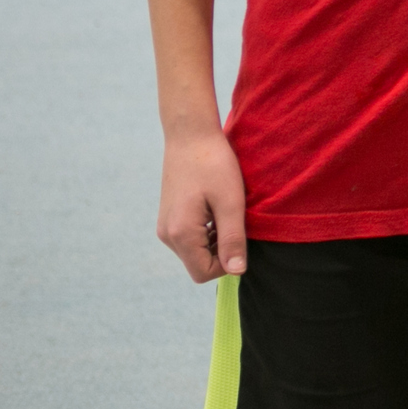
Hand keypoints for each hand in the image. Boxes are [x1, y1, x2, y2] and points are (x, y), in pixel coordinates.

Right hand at [156, 123, 248, 281]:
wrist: (190, 135)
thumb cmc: (214, 165)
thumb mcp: (231, 202)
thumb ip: (233, 239)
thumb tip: (237, 272)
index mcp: (181, 234)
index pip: (204, 273)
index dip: (228, 263)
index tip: (242, 237)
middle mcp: (167, 235)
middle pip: (198, 264)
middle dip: (222, 251)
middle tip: (236, 220)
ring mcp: (165, 226)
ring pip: (195, 251)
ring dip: (216, 240)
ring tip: (227, 211)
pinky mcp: (169, 217)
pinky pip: (190, 238)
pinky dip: (207, 231)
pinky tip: (216, 207)